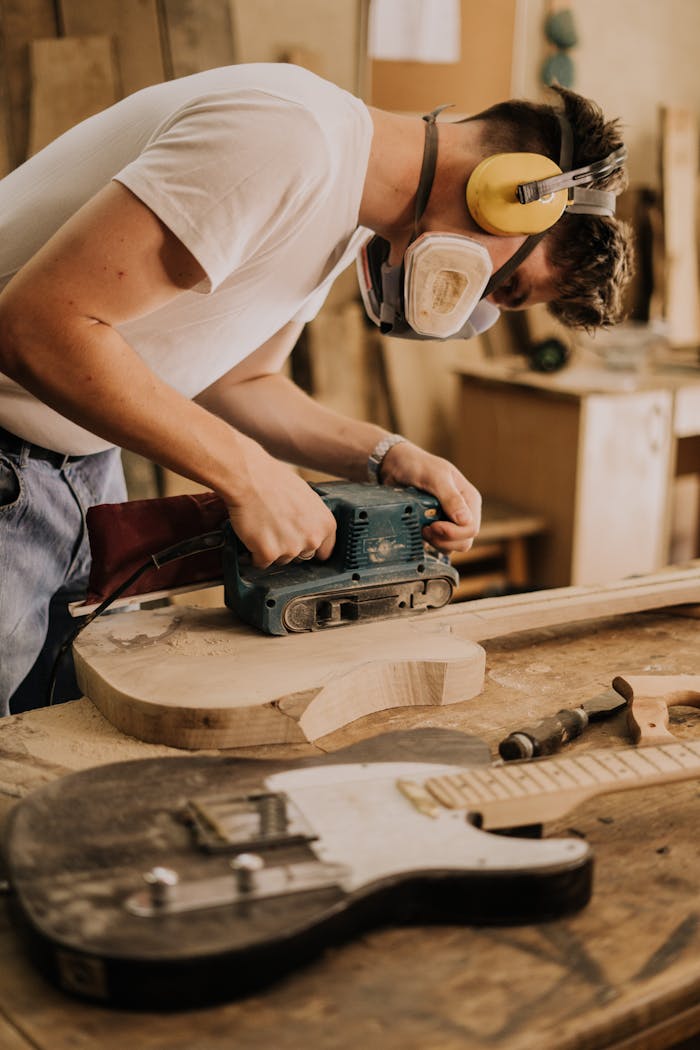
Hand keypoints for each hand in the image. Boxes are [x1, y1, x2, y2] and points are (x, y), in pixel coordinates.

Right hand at [225, 446, 336, 568]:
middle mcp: (312, 539)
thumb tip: (310, 530)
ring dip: (272, 549)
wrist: (250, 479)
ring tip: (264, 527)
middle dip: (290, 547)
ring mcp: (291, 549)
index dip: (310, 547)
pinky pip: (261, 562)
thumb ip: (313, 519)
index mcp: (325, 525)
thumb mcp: (308, 497)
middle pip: (301, 557)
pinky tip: (253, 535)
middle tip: (276, 528)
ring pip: (281, 560)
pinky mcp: (269, 554)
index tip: (300, 544)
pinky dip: (255, 553)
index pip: (324, 551)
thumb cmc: (275, 482)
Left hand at [378, 440, 481, 553]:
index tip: (433, 525)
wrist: (396, 465)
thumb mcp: (435, 477)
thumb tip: (465, 520)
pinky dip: (429, 542)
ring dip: (436, 542)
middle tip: (425, 528)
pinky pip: (439, 545)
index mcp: (469, 499)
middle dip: (444, 539)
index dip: (454, 533)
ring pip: (452, 546)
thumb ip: (450, 498)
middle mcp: (463, 512)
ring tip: (422, 528)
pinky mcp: (436, 527)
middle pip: (464, 541)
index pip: (471, 528)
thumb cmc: (417, 465)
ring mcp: (449, 521)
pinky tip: (419, 530)